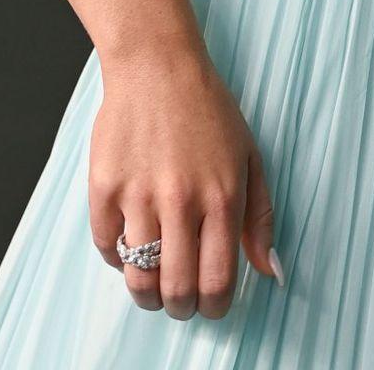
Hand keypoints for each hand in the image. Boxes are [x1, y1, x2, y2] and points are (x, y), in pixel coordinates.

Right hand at [88, 41, 281, 319]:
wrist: (157, 66)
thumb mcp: (249, 157)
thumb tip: (269, 271)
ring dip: (147, 294)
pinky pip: (106, 249)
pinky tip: (131, 241)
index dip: (215, 307)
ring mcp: (139, 195)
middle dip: (181, 306)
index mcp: (222, 196)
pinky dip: (117, 258)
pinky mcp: (104, 187)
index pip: (218, 282)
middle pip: (176, 291)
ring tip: (154, 282)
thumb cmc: (208, 110)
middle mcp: (181, 200)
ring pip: (138, 280)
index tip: (211, 303)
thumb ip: (259, 218)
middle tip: (181, 298)